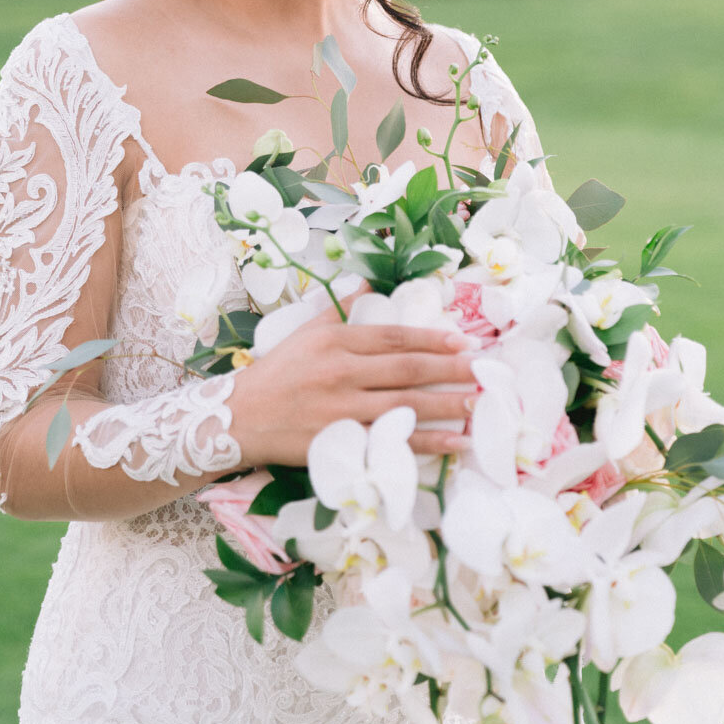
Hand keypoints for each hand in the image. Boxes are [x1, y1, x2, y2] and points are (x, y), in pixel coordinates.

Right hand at [228, 282, 477, 467]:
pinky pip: (393, 441)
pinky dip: (428, 443)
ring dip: (446, 405)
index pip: (393, 338)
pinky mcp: (342, 442)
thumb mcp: (306, 331)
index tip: (462, 341)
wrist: (240, 417)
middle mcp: (342, 373)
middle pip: (406, 370)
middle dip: (449, 369)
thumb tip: (368, 281)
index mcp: (336, 342)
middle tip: (483, 369)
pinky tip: (455, 442)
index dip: (430, 338)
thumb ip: (340, 308)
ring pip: (405, 406)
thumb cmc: (277, 372)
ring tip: (478, 403)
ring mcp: (343, 410)